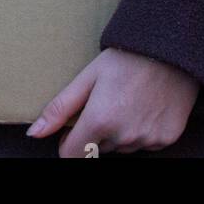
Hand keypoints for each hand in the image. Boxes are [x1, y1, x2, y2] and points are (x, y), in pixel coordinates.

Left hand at [27, 48, 199, 156]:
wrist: (169, 48)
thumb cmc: (125, 58)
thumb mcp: (87, 77)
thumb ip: (60, 108)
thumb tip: (33, 134)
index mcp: (99, 120)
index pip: (73, 155)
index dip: (69, 141)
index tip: (73, 126)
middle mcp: (123, 136)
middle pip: (99, 149)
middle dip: (96, 132)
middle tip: (107, 100)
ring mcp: (146, 140)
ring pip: (122, 147)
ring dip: (119, 132)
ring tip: (127, 99)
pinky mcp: (166, 139)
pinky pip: (145, 144)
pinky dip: (141, 131)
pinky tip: (145, 106)